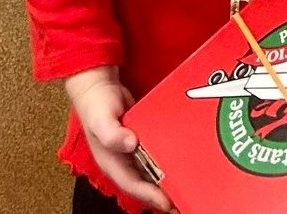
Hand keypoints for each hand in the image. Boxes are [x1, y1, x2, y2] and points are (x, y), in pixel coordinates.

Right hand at [65, 67, 174, 212]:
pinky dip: (169, 161)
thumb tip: (130, 144)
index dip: (150, 195)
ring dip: (169, 180)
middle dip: (164, 194)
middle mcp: (123, 161)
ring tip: (190, 187)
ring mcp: (133, 152)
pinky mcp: (143, 141)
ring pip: (153, 171)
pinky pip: (157, 155)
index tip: (169, 203)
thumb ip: (111, 133)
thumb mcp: (100, 118)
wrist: (98, 85)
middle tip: (187, 200)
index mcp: (112, 162)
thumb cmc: (96, 104)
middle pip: (146, 183)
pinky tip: (185, 161)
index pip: (133, 184)